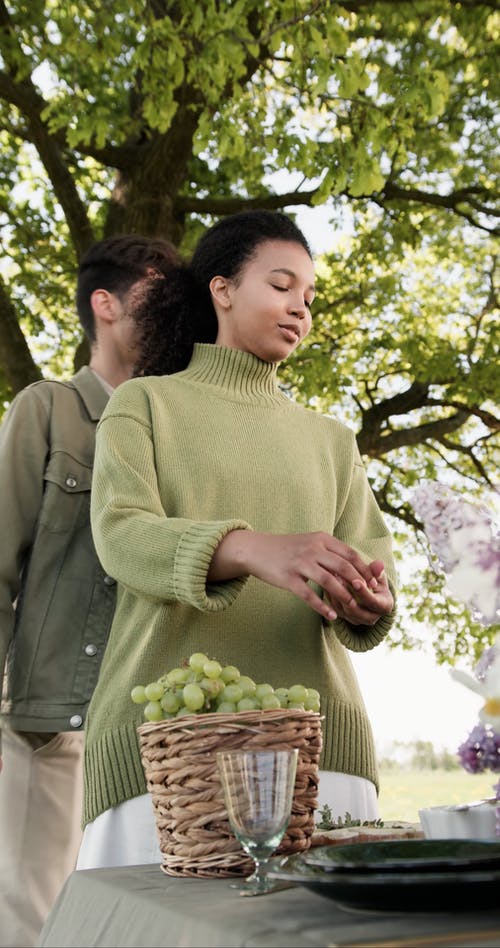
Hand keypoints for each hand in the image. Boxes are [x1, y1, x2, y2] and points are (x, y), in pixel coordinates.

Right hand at [208, 531, 392, 624]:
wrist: (255, 549)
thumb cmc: (286, 548)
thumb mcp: (310, 543)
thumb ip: (329, 552)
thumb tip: (353, 566)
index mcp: (321, 539)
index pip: (350, 554)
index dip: (364, 569)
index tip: (372, 583)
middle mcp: (312, 549)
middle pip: (343, 567)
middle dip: (359, 583)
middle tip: (367, 596)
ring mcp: (300, 563)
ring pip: (329, 581)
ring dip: (344, 596)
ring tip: (352, 608)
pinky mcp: (288, 578)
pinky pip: (309, 595)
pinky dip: (323, 606)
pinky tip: (332, 615)